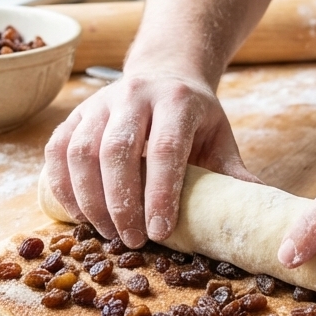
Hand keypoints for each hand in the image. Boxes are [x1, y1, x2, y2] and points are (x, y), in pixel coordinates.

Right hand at [44, 70, 257, 244]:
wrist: (164, 75)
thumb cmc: (194, 117)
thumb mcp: (220, 137)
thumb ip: (233, 174)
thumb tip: (259, 213)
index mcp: (178, 101)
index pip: (166, 148)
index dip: (160, 193)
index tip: (160, 232)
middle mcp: (135, 95)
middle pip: (117, 150)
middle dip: (121, 202)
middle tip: (131, 240)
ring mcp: (100, 102)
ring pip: (81, 151)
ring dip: (89, 199)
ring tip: (106, 233)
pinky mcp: (76, 114)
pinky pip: (57, 150)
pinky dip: (62, 186)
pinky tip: (78, 215)